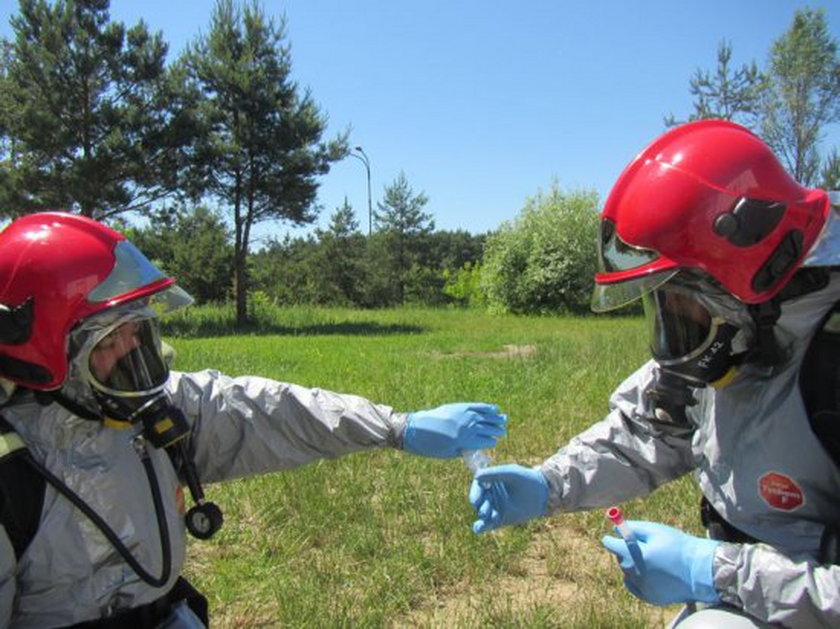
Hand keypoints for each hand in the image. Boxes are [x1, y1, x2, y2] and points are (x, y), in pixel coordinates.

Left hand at [403, 402, 506, 458]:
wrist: (413, 430)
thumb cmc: (429, 446)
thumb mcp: (448, 453)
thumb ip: (464, 449)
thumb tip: (476, 446)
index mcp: (464, 441)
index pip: (485, 441)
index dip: (492, 441)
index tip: (495, 441)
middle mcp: (466, 427)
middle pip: (487, 428)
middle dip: (497, 429)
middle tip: (503, 430)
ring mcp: (463, 415)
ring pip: (485, 416)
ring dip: (495, 418)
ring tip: (503, 419)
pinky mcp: (458, 406)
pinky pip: (476, 406)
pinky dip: (486, 407)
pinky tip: (494, 408)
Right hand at [469, 464, 547, 533]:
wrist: (542, 494)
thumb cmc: (526, 479)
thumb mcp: (511, 473)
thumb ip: (495, 473)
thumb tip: (476, 476)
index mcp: (490, 481)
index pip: (478, 487)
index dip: (475, 493)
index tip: (476, 499)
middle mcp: (489, 494)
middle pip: (479, 501)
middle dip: (480, 505)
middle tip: (484, 510)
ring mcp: (494, 508)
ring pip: (482, 513)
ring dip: (483, 516)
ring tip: (489, 516)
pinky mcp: (500, 520)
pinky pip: (487, 524)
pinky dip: (481, 527)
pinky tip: (477, 528)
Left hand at [601, 521, 720, 605]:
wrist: (701, 570)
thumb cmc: (678, 546)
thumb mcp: (656, 531)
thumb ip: (633, 528)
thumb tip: (614, 529)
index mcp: (636, 556)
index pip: (611, 545)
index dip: (612, 538)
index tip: (615, 535)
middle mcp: (636, 574)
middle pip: (620, 558)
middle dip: (626, 550)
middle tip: (642, 545)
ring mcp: (642, 588)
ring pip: (627, 572)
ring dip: (633, 563)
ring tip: (653, 559)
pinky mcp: (650, 597)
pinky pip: (634, 585)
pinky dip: (637, 578)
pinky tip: (651, 571)